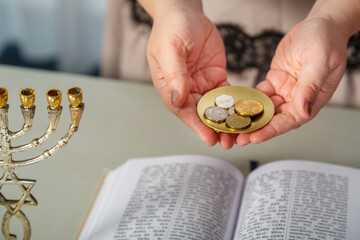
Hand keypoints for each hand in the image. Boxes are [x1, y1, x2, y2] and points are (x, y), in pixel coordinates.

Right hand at [146, 4, 236, 148]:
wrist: (185, 13)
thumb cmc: (172, 29)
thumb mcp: (170, 49)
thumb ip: (174, 74)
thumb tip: (178, 99)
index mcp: (171, 86)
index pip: (183, 111)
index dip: (196, 126)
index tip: (209, 138)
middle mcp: (186, 90)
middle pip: (201, 115)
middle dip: (214, 129)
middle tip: (229, 143)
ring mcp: (202, 85)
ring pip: (215, 109)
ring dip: (226, 122)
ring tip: (240, 135)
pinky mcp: (216, 78)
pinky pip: (227, 95)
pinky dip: (235, 106)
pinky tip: (245, 114)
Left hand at [237, 17, 347, 144]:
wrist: (318, 25)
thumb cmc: (326, 41)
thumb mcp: (320, 61)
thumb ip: (311, 86)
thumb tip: (304, 110)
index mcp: (311, 100)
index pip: (289, 121)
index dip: (271, 130)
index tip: (255, 138)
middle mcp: (296, 99)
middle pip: (274, 120)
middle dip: (256, 129)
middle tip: (238, 137)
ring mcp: (284, 91)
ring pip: (264, 109)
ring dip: (249, 117)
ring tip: (233, 124)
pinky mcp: (275, 82)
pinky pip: (259, 94)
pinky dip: (247, 100)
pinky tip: (235, 105)